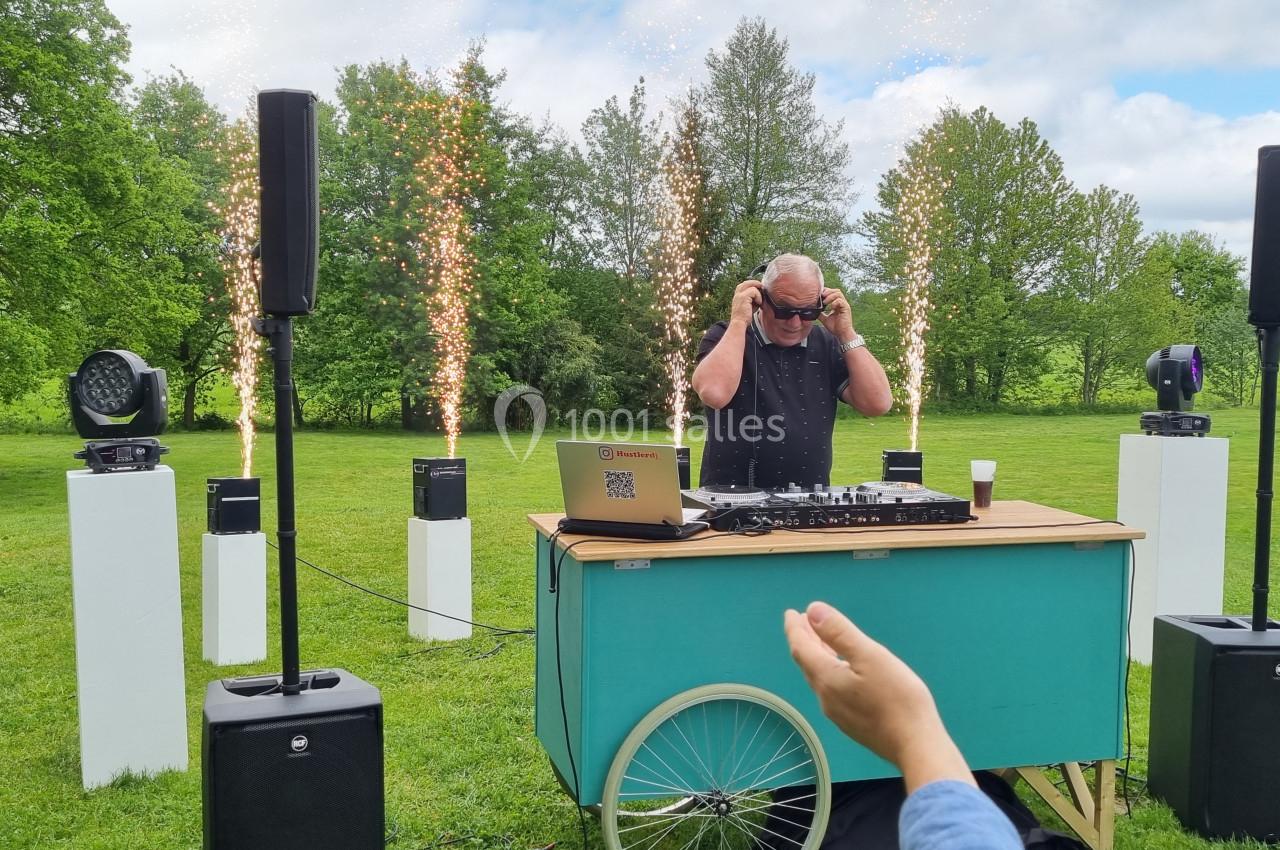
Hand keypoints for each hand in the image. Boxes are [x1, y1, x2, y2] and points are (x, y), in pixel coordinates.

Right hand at [730, 280, 763, 325]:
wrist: (739, 323)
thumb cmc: (745, 316)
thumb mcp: (750, 305)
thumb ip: (753, 298)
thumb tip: (762, 292)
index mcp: (737, 295)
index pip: (745, 284)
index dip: (753, 285)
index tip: (760, 290)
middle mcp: (737, 293)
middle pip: (747, 282)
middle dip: (756, 284)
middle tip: (763, 289)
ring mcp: (739, 294)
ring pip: (752, 286)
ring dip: (758, 293)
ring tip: (759, 301)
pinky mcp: (743, 297)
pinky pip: (754, 291)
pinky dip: (758, 297)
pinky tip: (758, 303)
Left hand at [785, 602, 970, 789]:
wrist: (916, 745)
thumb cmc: (897, 698)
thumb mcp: (869, 656)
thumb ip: (839, 633)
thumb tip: (812, 611)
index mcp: (826, 679)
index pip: (801, 649)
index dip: (794, 629)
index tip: (791, 613)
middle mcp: (826, 697)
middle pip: (808, 663)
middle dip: (805, 640)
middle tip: (804, 621)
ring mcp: (839, 713)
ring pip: (820, 677)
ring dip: (818, 655)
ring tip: (821, 640)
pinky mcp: (852, 723)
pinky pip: (832, 689)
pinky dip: (830, 670)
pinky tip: (843, 669)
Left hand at [818, 287, 854, 340]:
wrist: (842, 334)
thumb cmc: (836, 327)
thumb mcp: (824, 319)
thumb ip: (820, 313)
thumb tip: (813, 311)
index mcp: (836, 304)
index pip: (832, 293)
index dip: (826, 291)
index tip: (819, 294)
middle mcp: (841, 303)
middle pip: (836, 290)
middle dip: (828, 291)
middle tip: (821, 296)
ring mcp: (844, 305)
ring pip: (838, 293)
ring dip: (830, 296)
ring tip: (825, 302)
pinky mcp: (846, 309)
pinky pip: (841, 301)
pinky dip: (835, 302)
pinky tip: (831, 307)